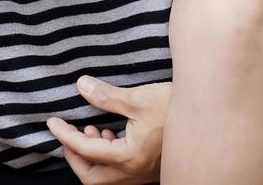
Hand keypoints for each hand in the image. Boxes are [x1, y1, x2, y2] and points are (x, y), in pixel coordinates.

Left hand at [45, 76, 168, 184]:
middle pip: (92, 178)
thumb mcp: (139, 99)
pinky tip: (111, 133)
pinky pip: (121, 173)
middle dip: (75, 157)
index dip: (65, 136)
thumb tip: (82, 86)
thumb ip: (107, 96)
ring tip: (93, 129)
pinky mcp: (152, 169)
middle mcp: (136, 172)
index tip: (52, 122)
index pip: (86, 151)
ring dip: (92, 158)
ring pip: (107, 179)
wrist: (210, 115)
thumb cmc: (177, 107)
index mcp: (130, 158)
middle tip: (68, 132)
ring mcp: (145, 174)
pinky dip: (108, 157)